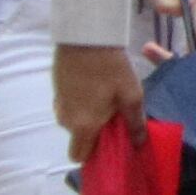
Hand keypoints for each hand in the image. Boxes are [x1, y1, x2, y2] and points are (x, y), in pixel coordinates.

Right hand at [54, 41, 145, 160]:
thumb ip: (134, 123)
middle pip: (79, 138)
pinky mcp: (57, 91)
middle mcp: (66, 119)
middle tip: (115, 118)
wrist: (85, 38)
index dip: (95, 155)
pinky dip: (81, 104)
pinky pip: (70, 107)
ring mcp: (58, 105)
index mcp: (83, 125)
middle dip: (95, 134)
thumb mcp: (131, 95)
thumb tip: (138, 144)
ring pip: (75, 122)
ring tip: (108, 100)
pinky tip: (96, 89)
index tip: (111, 145)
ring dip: (89, 117)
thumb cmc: (111, 68)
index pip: (79, 156)